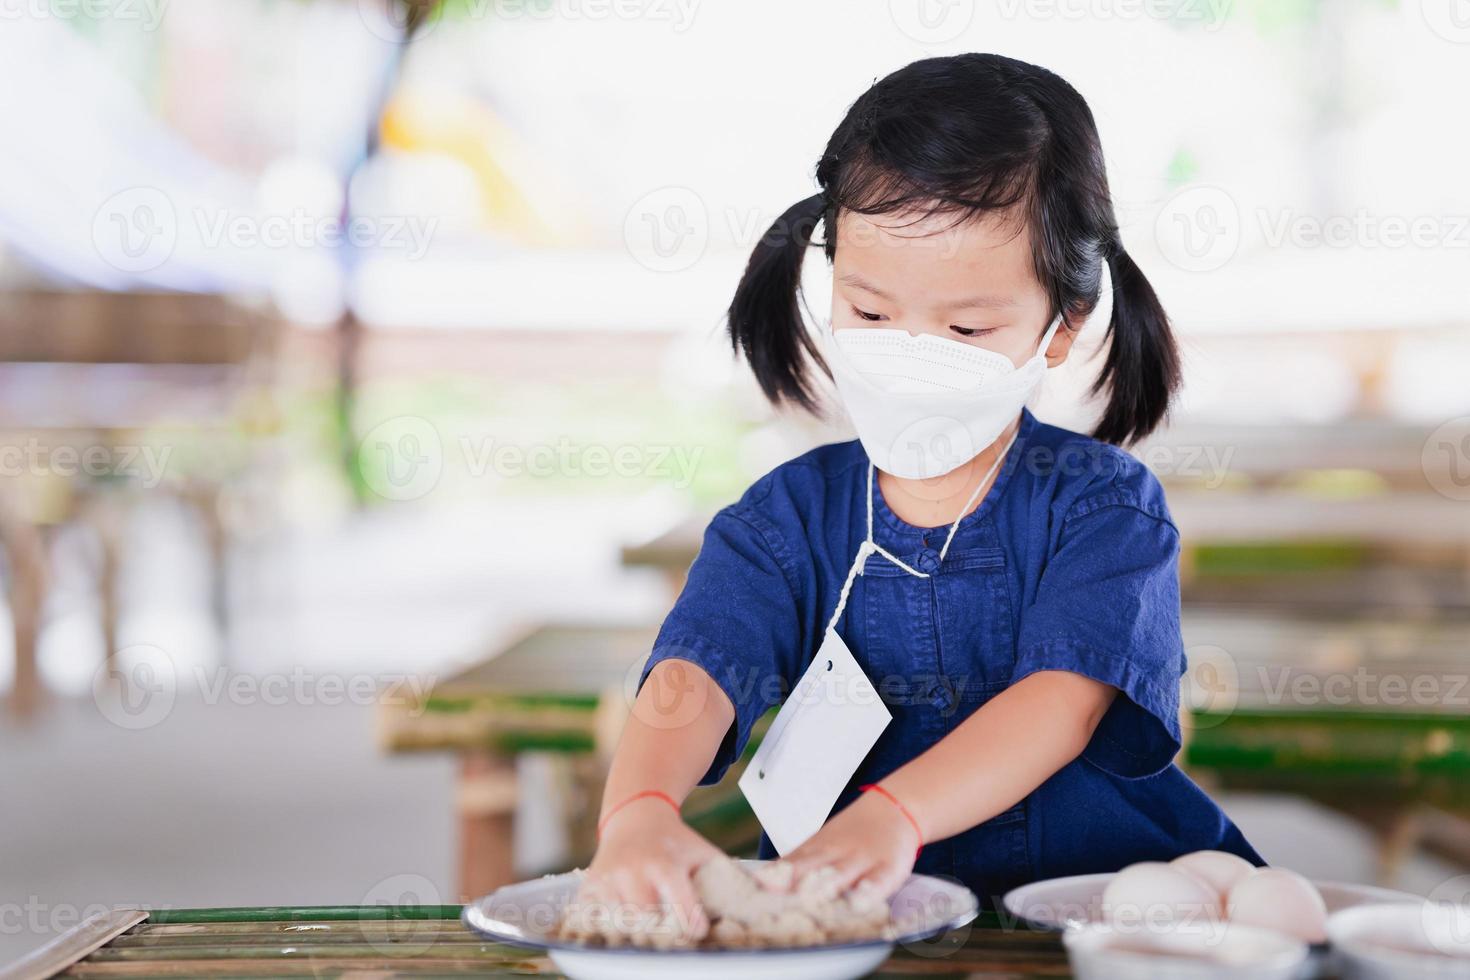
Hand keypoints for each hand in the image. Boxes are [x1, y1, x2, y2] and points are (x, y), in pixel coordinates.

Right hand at [575, 797, 721, 944]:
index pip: (679, 908)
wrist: (635, 819)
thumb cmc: (676, 844)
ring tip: (649, 933)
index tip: (698, 931)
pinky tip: (624, 925)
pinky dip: (609, 928)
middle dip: (661, 935)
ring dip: (635, 934)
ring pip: (619, 926)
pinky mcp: (589, 888)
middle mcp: (632, 872)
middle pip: (645, 922)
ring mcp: (606, 881)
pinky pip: (595, 922)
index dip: (692, 927)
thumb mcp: (703, 853)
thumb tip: (765, 895)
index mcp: (664, 864)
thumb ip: (730, 878)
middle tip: (672, 938)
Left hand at [772, 789, 919, 899]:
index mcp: (813, 851)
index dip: (771, 881)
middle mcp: (833, 855)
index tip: (754, 893)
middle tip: (773, 902)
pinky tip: (860, 903)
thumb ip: (796, 867)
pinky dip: (869, 892)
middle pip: (809, 871)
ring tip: (809, 900)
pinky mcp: (888, 868)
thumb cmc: (851, 835)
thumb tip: (760, 886)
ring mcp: (860, 861)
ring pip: (840, 875)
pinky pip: (879, 881)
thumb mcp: (819, 845)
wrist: (893, 807)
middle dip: (791, 887)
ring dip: (823, 888)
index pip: (788, 867)